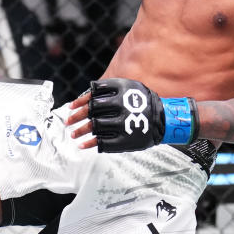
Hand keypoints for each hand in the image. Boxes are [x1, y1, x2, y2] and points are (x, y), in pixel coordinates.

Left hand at [72, 78, 196, 152]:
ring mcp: (124, 123)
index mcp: (122, 90)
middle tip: (68, 122)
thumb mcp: (128, 87)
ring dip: (80, 131)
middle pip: (92, 111)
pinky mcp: (127, 139)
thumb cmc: (142, 102)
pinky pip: (104, 142)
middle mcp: (122, 105)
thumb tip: (84, 97)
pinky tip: (82, 145)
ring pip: (95, 126)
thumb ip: (107, 90)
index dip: (80, 102)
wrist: (165, 119)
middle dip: (77, 117)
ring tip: (73, 135)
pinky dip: (91, 144)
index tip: (70, 108)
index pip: (94, 95)